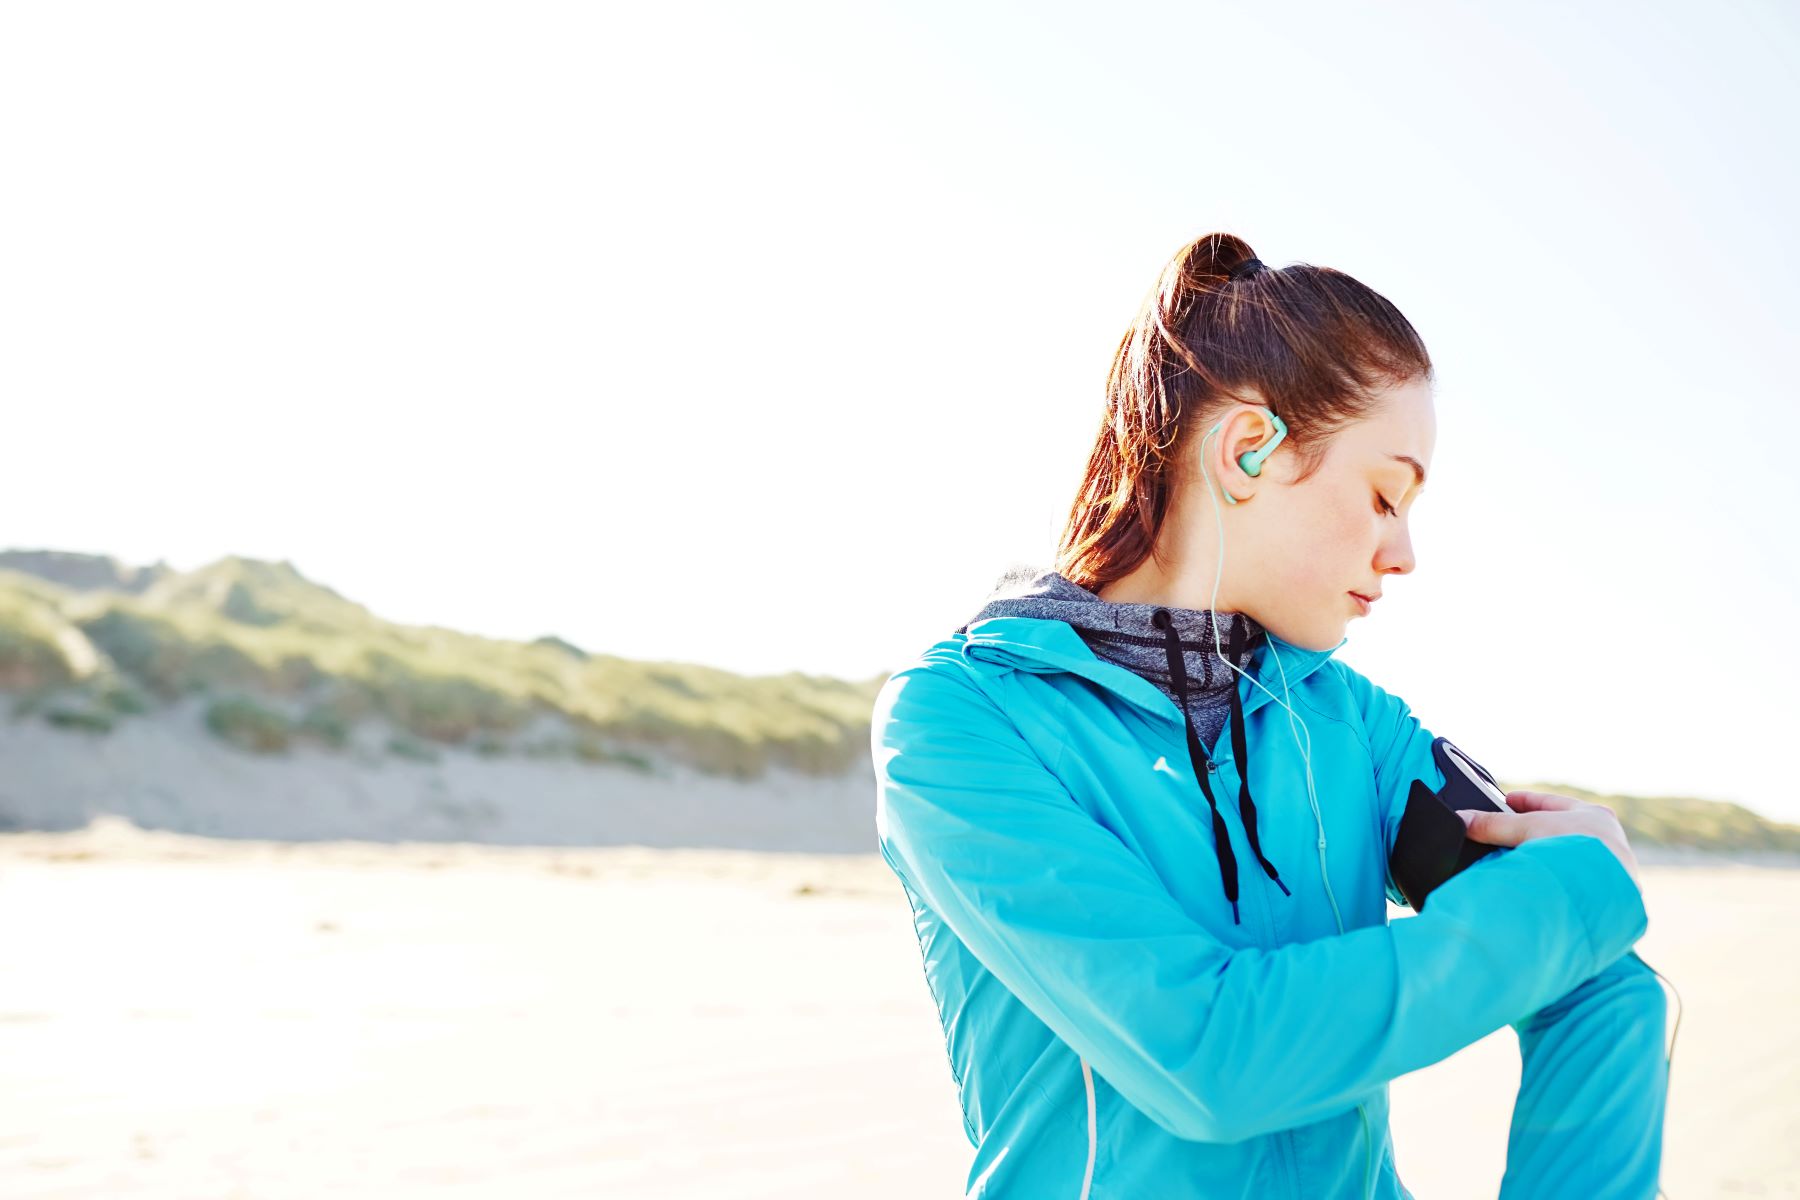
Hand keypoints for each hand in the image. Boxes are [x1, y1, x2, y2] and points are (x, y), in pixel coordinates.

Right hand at [1458, 790, 1642, 891]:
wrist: (1605, 891)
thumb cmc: (1578, 848)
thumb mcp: (1528, 828)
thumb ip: (1494, 825)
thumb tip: (1462, 820)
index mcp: (1594, 815)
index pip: (1552, 803)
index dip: (1525, 801)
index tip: (1506, 800)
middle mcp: (1606, 840)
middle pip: (1559, 830)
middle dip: (1533, 831)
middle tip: (1508, 832)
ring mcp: (1606, 868)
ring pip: (1566, 857)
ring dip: (1544, 858)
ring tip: (1519, 863)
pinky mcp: (1600, 893)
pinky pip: (1569, 881)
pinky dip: (1552, 880)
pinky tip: (1538, 885)